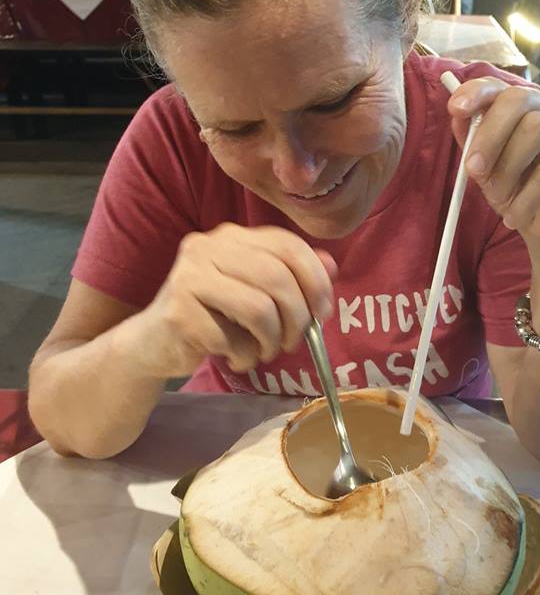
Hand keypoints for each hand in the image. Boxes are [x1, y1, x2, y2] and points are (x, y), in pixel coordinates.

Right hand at [134, 224, 336, 377]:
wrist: (152, 343)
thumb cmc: (212, 316)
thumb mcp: (253, 291)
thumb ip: (291, 275)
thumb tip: (331, 266)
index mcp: (232, 236)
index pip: (289, 245)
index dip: (316, 280)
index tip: (323, 313)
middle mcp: (207, 247)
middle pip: (278, 279)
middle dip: (297, 318)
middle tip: (293, 342)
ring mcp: (189, 277)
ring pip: (259, 310)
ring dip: (272, 341)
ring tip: (265, 352)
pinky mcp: (178, 313)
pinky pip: (231, 339)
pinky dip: (244, 357)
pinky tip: (235, 357)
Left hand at [448, 78, 539, 251]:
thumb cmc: (519, 191)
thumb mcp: (487, 169)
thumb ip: (473, 142)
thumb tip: (458, 116)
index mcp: (523, 107)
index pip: (500, 86)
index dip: (477, 92)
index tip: (456, 108)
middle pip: (518, 100)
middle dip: (489, 136)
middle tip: (473, 169)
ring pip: (536, 129)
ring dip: (508, 170)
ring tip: (500, 199)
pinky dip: (527, 198)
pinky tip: (516, 216)